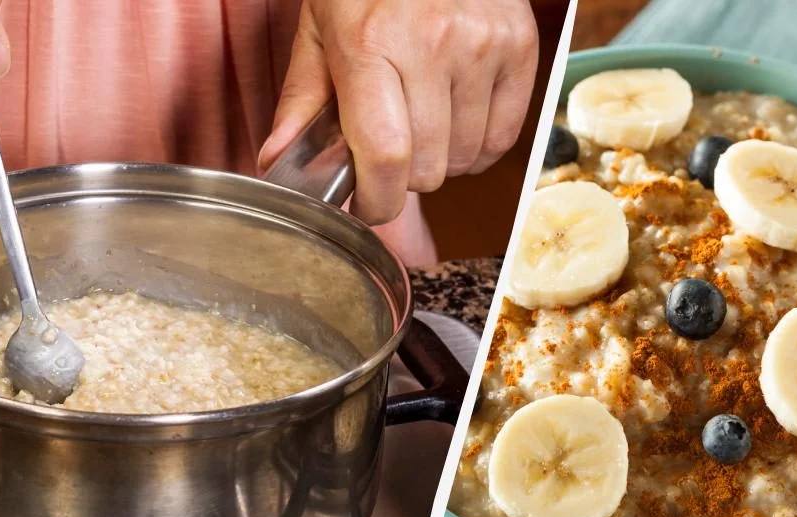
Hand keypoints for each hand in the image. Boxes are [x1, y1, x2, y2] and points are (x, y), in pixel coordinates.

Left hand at [258, 0, 538, 224]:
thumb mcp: (320, 28)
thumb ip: (301, 100)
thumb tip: (276, 161)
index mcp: (371, 44)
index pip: (385, 156)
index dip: (377, 202)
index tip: (368, 208)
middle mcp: (432, 45)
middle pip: (428, 169)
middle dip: (404, 176)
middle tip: (392, 147)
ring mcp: (483, 46)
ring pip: (466, 160)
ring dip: (443, 159)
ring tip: (424, 120)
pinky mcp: (520, 47)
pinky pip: (503, 139)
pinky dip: (479, 146)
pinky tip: (456, 118)